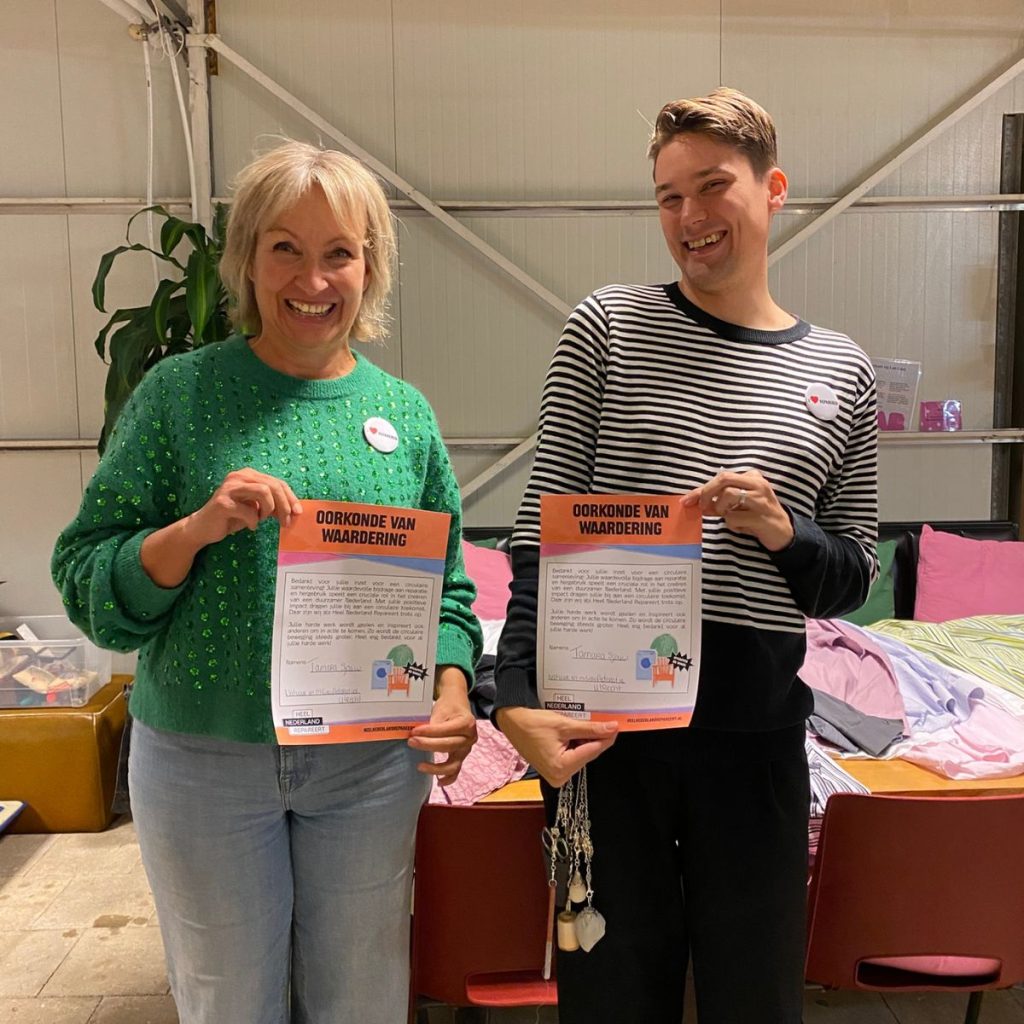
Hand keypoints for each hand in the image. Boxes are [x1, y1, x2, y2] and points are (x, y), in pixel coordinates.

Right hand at [141, 469, 302, 587]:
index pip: (277, 482)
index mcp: (248, 475)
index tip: (298, 512)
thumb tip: (295, 510)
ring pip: (264, 491)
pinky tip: (250, 526)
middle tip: (286, 522)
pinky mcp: (222, 502)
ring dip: (269, 509)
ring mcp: (229, 488)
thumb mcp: (256, 508)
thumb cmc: (232, 517)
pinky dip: (254, 521)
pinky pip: (249, 511)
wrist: (203, 528)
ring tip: (262, 520)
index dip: (290, 497)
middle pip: (273, 485)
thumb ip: (272, 505)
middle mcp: (239, 476)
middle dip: (284, 505)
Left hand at [408, 667, 476, 784]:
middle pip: (448, 746)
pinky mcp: (461, 757)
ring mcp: (467, 750)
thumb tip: (417, 737)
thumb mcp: (441, 710)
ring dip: (436, 767)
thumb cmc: (448, 707)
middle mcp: (470, 738)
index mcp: (467, 723)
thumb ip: (432, 724)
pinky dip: (448, 778)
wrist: (457, 705)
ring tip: (420, 766)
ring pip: (453, 764)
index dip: (429, 732)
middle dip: (427, 745)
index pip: (445, 730)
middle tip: (411, 742)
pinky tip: (438, 782)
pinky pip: (456, 771)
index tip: (414, 732)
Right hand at [495, 707, 618, 787]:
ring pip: (582, 754)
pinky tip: (576, 731)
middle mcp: (560, 776)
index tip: (617, 725)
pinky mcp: (555, 770)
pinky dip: (577, 744)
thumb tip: (611, 728)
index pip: (593, 751)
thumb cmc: (532, 724)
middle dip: (596, 738)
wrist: (512, 723)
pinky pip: (573, 756)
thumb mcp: (564, 724)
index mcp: (561, 767)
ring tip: (584, 724)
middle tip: (604, 721)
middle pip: (588, 754)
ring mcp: (557, 774)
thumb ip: (590, 729)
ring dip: (586, 740)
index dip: (607, 736)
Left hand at [683, 468, 792, 551]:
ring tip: (730, 517)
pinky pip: (734, 517)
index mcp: (752, 477)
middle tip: (704, 508)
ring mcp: (761, 499)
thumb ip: (718, 501)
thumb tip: (694, 502)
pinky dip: (732, 524)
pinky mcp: (761, 516)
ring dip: (722, 510)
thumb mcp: (738, 504)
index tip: (686, 500)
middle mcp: (758, 484)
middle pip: (723, 479)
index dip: (701, 490)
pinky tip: (742, 526)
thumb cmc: (756, 515)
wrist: (783, 531)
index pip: (721, 477)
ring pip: (728, 495)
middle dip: (707, 493)